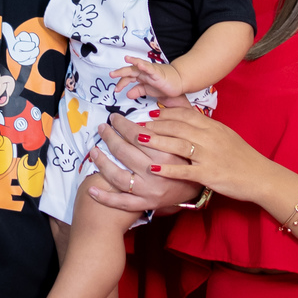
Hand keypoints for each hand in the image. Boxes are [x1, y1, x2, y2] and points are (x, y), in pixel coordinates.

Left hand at [85, 111, 208, 213]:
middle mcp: (158, 172)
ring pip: (119, 176)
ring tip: (94, 150)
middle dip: (111, 137)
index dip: (124, 125)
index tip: (116, 119)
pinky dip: (106, 198)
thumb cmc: (197, 154)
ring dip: (103, 163)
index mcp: (170, 152)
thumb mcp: (196, 130)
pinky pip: (122, 203)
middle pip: (126, 152)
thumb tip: (164, 93)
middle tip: (103, 128)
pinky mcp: (146, 204)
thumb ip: (180, 112)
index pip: (140, 135)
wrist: (206, 185)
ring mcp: (151, 190)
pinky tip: (92, 190)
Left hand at [110, 55, 184, 101]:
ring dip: (131, 64)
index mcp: (141, 77)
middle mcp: (144, 72)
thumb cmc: (165, 85)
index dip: (121, 83)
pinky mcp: (158, 73)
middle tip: (111, 75)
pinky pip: (150, 68)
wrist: (179, 82)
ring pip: (139, 67)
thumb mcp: (148, 91)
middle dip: (120, 72)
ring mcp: (151, 71)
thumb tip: (127, 94)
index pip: (128, 78)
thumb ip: (138, 91)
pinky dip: (144, 66)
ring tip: (125, 60)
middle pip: (130, 71)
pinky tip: (138, 64)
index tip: (116, 90)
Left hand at [115, 104, 271, 204]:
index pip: (184, 115)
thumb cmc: (240, 157)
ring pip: (178, 144)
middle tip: (135, 123)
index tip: (148, 112)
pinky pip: (185, 170)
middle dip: (153, 123)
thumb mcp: (224, 135)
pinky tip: (152, 168)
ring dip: (156, 140)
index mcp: (212, 126)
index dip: (164, 112)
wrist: (259, 176)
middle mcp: (209, 137)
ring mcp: (209, 155)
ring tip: (137, 138)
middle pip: (176, 126)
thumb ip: (205, 127)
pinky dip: (167, 169)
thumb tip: (186, 118)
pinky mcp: (209, 174)